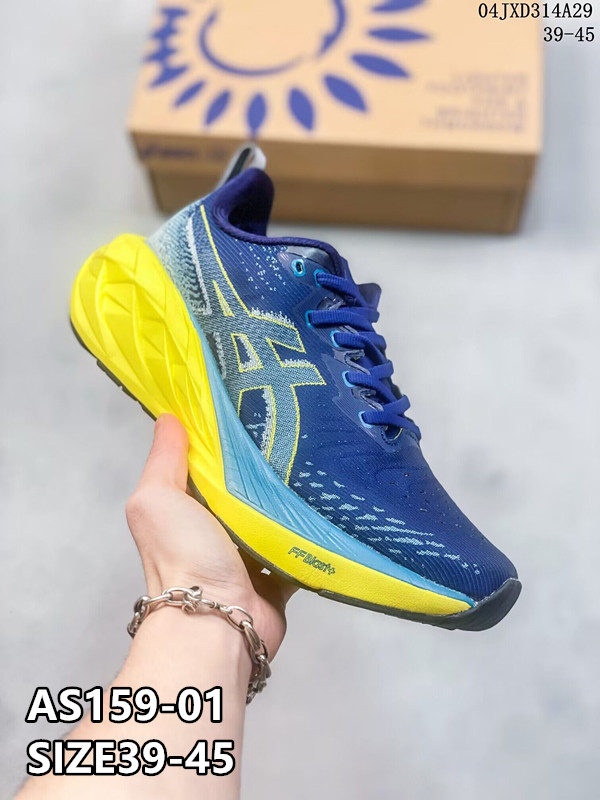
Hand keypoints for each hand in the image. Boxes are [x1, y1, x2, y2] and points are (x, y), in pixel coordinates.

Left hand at [125, 414, 296, 657]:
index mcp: (185, 509)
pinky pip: (299, 546)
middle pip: (244, 489)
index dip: (222, 439)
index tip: (249, 406)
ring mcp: (248, 554)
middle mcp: (215, 530)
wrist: (217, 622)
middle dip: (263, 466)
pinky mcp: (279, 574)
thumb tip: (168, 418)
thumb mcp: (158, 499)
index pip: (205, 465)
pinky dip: (311, 531)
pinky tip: (328, 503)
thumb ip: (164, 460)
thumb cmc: (183, 557)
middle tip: (294, 429)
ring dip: (290, 498)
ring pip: (274, 516)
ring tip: (317, 458)